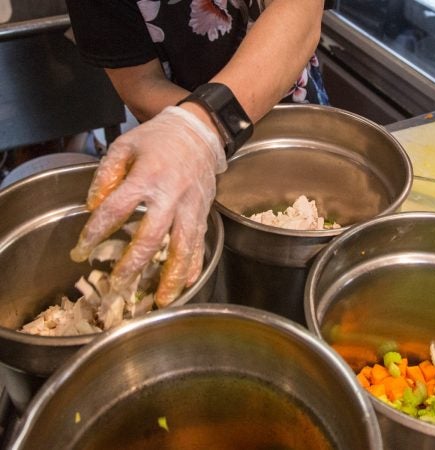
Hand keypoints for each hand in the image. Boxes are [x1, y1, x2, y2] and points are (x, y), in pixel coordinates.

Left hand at [71, 106, 225, 306]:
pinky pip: (200, 243)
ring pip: (182, 247)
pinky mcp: (204, 212)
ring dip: (171, 275)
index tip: (80, 251)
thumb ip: (106, 174)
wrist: (201, 132)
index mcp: (147, 177)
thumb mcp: (125, 145)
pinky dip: (194, 265)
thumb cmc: (159, 138)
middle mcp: (171, 196)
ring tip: (160, 298)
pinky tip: (185, 283)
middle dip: (134, 265)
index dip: (95, 233)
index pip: (116, 210)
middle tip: (118, 285)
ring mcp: (190, 207)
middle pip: (151, 237)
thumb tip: (93, 205)